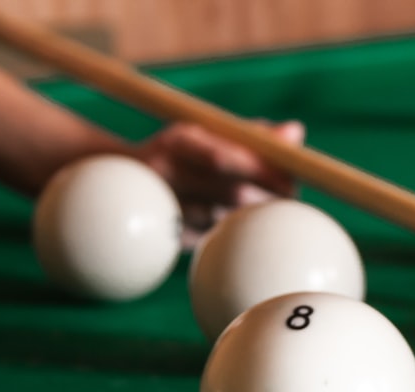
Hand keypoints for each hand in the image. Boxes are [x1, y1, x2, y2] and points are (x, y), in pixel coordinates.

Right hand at [134, 120, 305, 242]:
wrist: (118, 178)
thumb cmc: (182, 152)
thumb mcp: (209, 133)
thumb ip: (254, 135)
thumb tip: (296, 132)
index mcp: (181, 141)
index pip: (228, 157)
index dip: (264, 172)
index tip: (291, 182)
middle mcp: (168, 171)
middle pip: (232, 194)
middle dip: (268, 200)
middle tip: (290, 202)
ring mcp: (165, 205)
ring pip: (225, 219)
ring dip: (252, 218)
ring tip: (269, 214)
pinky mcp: (169, 234)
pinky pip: (212, 237)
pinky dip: (232, 233)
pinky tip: (243, 229)